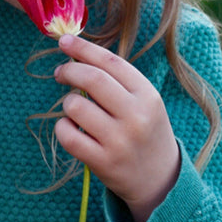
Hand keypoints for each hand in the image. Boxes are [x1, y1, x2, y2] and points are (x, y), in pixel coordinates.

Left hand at [54, 34, 180, 221]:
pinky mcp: (103, 162)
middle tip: (60, 72)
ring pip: (75, 105)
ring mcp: (119, 141)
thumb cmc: (145, 131)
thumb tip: (76, 52)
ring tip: (74, 108)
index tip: (64, 41)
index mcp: (147, 95)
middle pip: (92, 79)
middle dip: (69, 70)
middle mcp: (136, 116)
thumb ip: (116, 79)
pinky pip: (67, 135)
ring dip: (67, 102)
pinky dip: (62, 127)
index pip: (110, 62)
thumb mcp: (144, 101)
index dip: (83, 48)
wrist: (160, 180)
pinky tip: (70, 128)